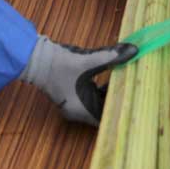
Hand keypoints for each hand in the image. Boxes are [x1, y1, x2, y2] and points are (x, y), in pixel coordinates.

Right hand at [21, 36, 136, 125]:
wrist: (35, 58)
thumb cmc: (59, 64)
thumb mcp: (87, 61)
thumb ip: (111, 57)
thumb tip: (133, 50)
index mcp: (81, 109)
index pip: (107, 117)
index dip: (121, 109)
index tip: (134, 98)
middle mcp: (77, 111)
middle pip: (104, 110)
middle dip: (118, 98)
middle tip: (133, 86)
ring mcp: (73, 103)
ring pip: (98, 102)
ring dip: (110, 92)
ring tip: (125, 79)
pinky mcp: (71, 94)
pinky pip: (91, 95)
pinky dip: (101, 88)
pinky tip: (110, 76)